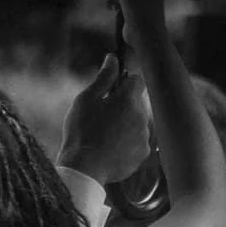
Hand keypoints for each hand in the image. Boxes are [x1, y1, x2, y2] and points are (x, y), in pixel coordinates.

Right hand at [58, 54, 149, 186]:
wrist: (85, 168)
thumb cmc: (81, 131)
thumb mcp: (86, 99)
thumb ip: (103, 78)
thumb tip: (113, 58)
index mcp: (128, 100)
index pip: (136, 80)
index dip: (123, 83)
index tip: (110, 92)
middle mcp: (141, 116)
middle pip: (137, 102)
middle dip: (123, 105)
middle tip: (102, 117)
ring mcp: (144, 136)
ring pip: (138, 122)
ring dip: (127, 124)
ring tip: (105, 135)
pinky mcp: (143, 153)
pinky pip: (138, 141)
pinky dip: (128, 142)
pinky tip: (111, 148)